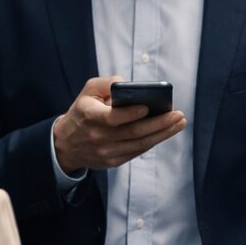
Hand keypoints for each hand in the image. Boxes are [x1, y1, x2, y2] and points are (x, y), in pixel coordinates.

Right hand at [52, 76, 187, 175]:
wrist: (66, 144)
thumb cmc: (82, 111)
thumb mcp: (87, 92)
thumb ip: (106, 83)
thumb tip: (128, 85)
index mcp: (90, 117)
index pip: (112, 118)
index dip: (130, 114)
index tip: (148, 107)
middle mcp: (98, 137)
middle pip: (133, 132)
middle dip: (159, 123)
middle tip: (178, 115)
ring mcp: (106, 152)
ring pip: (140, 144)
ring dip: (163, 134)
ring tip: (179, 123)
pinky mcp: (113, 161)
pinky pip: (137, 151)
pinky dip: (153, 141)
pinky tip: (166, 132)